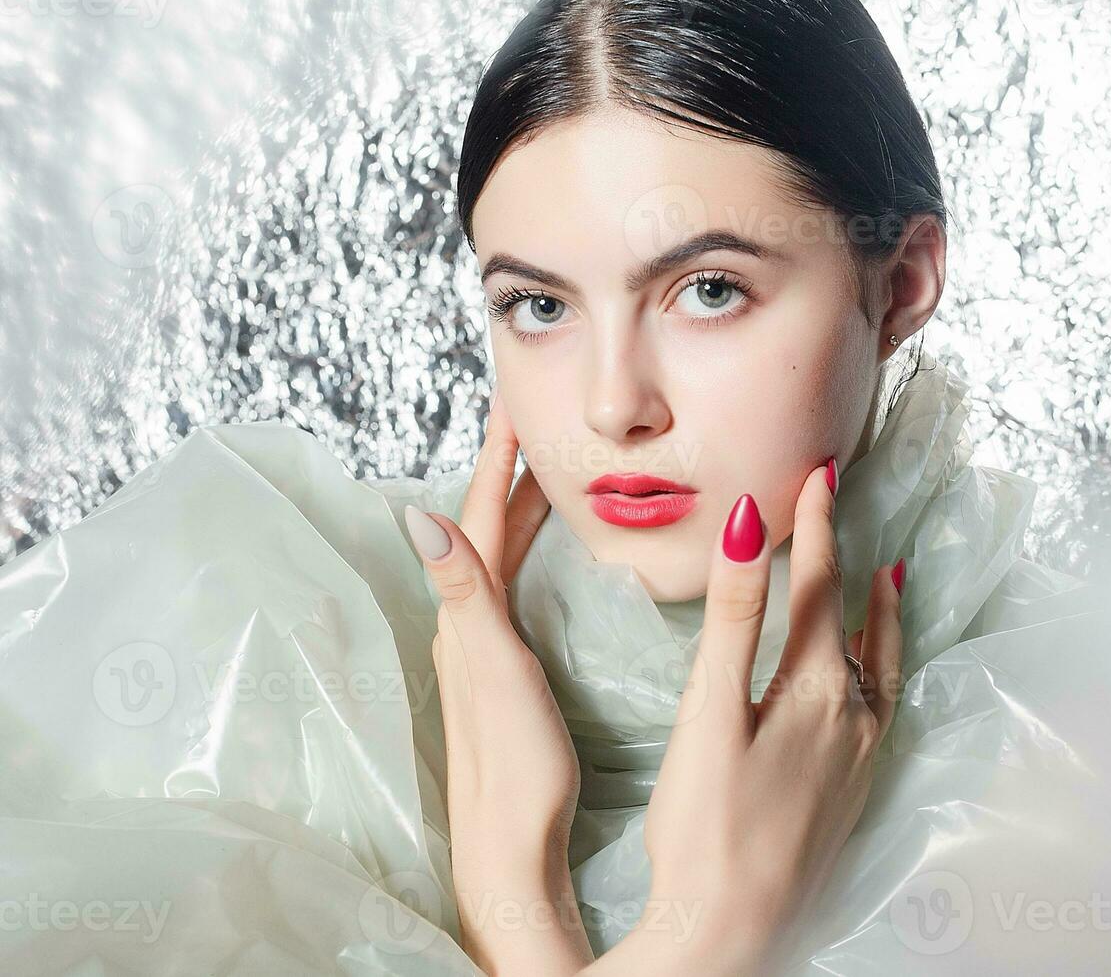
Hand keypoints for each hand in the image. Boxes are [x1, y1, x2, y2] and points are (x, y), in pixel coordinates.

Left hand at [406, 394, 591, 973]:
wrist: (511, 853)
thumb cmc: (512, 770)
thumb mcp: (492, 671)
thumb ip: (464, 594)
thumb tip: (418, 517)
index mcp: (466, 618)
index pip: (477, 517)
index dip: (496, 458)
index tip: (511, 403)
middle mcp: (467, 628)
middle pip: (489, 530)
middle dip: (511, 471)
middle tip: (537, 423)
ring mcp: (484, 652)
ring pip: (502, 558)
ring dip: (521, 511)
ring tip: (547, 473)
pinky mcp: (506, 675)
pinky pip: (516, 589)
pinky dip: (531, 555)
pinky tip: (546, 560)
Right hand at [614, 460, 904, 975]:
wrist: (734, 931)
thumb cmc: (706, 828)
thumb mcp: (711, 713)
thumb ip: (736, 618)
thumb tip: (753, 527)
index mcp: (814, 688)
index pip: (819, 585)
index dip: (816, 525)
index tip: (819, 473)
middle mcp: (851, 714)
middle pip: (854, 614)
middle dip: (845, 554)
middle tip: (841, 502)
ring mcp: (858, 755)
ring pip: (879, 660)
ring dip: (880, 612)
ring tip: (889, 575)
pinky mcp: (854, 788)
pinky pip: (882, 704)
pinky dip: (883, 667)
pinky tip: (871, 674)